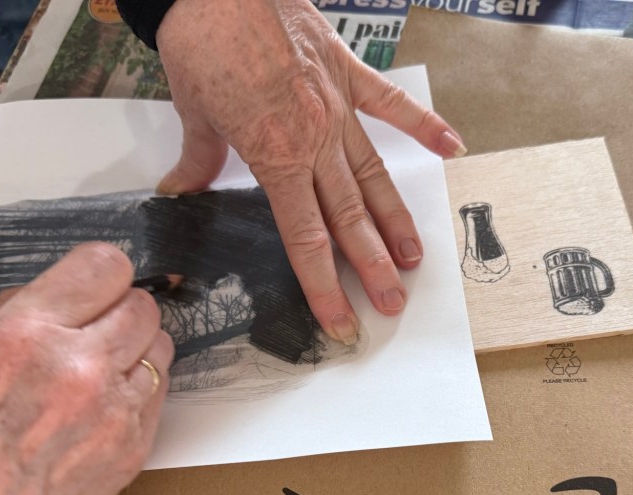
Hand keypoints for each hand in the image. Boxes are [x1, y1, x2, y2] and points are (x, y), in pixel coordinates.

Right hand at [0, 243, 172, 494]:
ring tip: (97, 369)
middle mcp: (80, 368)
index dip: (97, 272)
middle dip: (118, 309)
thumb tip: (51, 297)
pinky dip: (138, 390)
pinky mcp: (133, 451)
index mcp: (26, 336)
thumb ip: (6, 316)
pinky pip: (159, 394)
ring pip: (160, 347)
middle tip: (92, 328)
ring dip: (134, 348)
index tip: (89, 285)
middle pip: (142, 305)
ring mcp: (115, 413)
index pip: (104, 266)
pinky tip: (101, 406)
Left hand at [154, 0, 465, 344]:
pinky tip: (452, 149)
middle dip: (371, 267)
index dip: (323, 285)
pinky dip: (424, 125)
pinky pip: (391, 105)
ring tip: (414, 257)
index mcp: (275, 156)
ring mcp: (338, 106)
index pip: (305, 237)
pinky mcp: (348, 71)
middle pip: (349, 217)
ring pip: (375, 175)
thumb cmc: (202, 37)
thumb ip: (199, 157)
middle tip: (392, 304)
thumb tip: (179, 190)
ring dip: (396, 220)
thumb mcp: (192, 108)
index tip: (340, 320)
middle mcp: (315, 140)